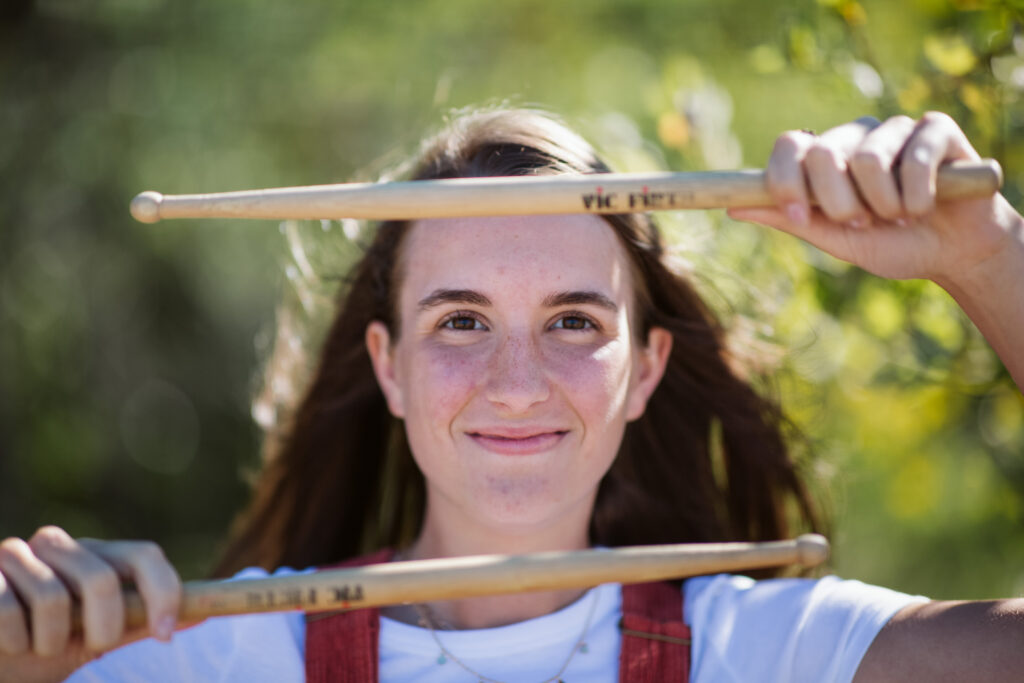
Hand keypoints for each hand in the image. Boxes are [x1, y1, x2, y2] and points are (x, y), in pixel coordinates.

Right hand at [0, 526, 181, 682]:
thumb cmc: (45, 648)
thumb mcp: (95, 638)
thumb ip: (140, 623)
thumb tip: (201, 614)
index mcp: (98, 555)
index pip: (145, 555)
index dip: (162, 592)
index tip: (164, 635)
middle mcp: (62, 545)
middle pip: (102, 578)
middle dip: (102, 628)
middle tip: (89, 648)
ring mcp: (19, 553)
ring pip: (52, 598)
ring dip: (49, 642)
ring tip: (39, 648)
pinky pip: (8, 609)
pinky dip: (14, 641)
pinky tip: (10, 644)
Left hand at [728, 112, 1021, 285]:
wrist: (951, 253)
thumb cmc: (889, 244)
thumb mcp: (834, 239)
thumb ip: (790, 220)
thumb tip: (733, 209)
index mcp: (822, 159)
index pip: (788, 146)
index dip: (785, 181)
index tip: (798, 216)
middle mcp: (853, 137)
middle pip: (821, 153)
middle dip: (838, 203)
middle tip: (862, 222)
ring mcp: (892, 129)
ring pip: (867, 159)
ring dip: (884, 204)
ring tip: (899, 215)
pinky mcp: (933, 128)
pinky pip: (915, 156)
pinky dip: (919, 194)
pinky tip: (927, 204)